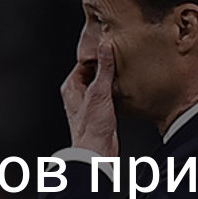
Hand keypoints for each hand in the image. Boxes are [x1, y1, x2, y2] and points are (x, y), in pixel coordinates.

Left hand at [60, 42, 118, 156]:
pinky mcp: (100, 111)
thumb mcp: (99, 92)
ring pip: (102, 84)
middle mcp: (78, 94)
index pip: (84, 63)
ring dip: (113, 79)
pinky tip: (126, 88)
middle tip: (120, 56)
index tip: (110, 46)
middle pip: (94, 72)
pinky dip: (117, 90)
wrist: (97, 152)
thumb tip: (105, 47)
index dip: (97, 54)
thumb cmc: (92, 128)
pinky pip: (109, 95)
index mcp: (71, 87)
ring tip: (125, 70)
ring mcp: (89, 103)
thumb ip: (104, 69)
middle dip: (107, 66)